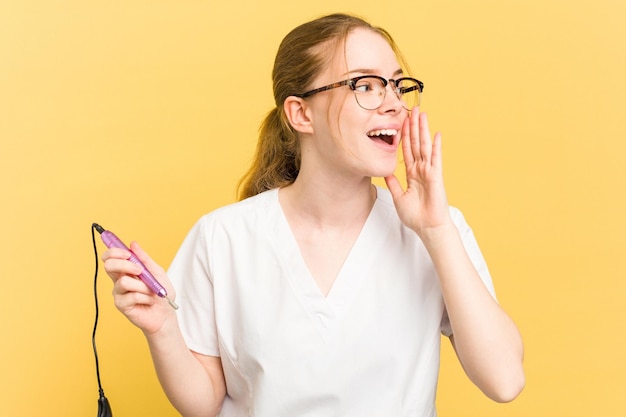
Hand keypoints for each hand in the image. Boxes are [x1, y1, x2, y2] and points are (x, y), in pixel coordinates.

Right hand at [102, 242, 176, 335]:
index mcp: (126, 270)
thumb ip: (144, 259)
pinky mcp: (121, 305)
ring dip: (143, 285)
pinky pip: (132, 296)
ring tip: (151, 292)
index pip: (110, 257)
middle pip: (109, 265)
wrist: (166, 314)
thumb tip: (133, 244)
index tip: (127, 253)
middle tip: (140, 270)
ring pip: (124, 281)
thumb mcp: (156, 272)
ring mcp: (119, 293)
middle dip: (125, 264)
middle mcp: (119, 280)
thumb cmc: (161, 294)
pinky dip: (145, 297)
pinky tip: (149, 301)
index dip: (114, 251)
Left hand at [385, 108, 451, 234]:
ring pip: (425, 146)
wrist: (427, 227)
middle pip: (416, 143)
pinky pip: (436, 159)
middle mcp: (421, 169)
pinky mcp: (436, 176)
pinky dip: (436, 146)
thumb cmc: (415, 215)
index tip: (401, 121)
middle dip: (413, 126)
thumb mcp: (398, 196)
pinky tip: (436, 134)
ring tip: (422, 114)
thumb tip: (384, 172)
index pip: (407, 150)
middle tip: (412, 109)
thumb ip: (392, 183)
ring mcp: (429, 171)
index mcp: (412, 174)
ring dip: (423, 130)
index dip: (404, 135)